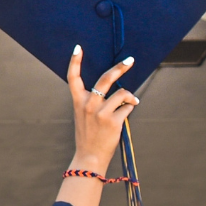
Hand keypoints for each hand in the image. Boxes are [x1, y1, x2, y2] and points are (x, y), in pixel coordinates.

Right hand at [65, 46, 137, 169]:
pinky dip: (130, 108)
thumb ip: (94, 101)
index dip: (75, 62)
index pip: (73, 78)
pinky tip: (126, 115)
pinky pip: (128, 106)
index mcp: (78, 101)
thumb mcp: (84, 116)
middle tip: (130, 60)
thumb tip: (118, 88)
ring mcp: (100, 112)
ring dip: (129, 97)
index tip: (78, 48)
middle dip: (120, 68)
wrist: (89, 157)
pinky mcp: (113, 121)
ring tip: (131, 101)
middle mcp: (88, 104)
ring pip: (122, 93)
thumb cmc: (88, 135)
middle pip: (105, 79)